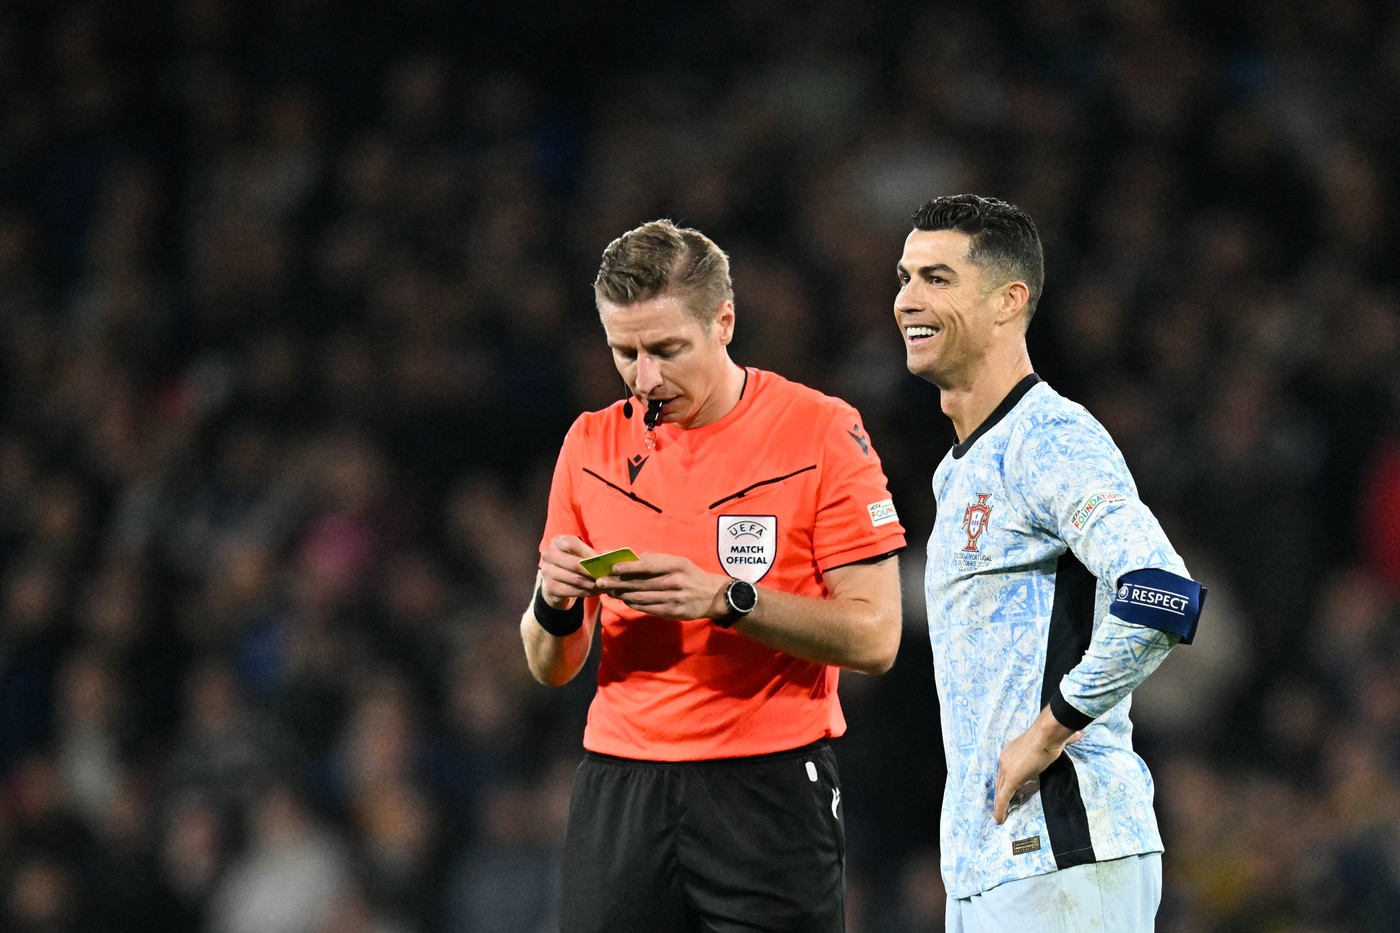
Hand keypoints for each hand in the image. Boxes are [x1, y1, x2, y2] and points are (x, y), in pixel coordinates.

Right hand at [538, 536, 602, 607]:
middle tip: (607, 577)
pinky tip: (595, 592)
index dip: (589, 553)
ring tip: (604, 586)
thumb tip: (608, 556)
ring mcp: (547, 572)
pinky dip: (587, 592)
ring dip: (592, 584)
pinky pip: (573, 591)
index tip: (603, 562)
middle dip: (593, 572)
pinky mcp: (550, 588)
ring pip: (576, 579)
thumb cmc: (571, 563)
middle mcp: (549, 555)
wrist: (554, 581)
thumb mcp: (578, 554)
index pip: (572, 544)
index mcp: (557, 542)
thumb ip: (591, 554)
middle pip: (574, 564)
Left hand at [597, 553, 730, 620]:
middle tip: (601, 581)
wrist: (713, 596)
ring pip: (641, 597)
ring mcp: (673, 599)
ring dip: (622, 594)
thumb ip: (656, 561)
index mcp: (676, 565)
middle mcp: (674, 582)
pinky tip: (625, 600)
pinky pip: (647, 608)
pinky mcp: (672, 612)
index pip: (648, 566)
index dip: (628, 567)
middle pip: (640, 583)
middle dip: (618, 582)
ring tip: (609, 591)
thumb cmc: (691, 575)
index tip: (612, 567)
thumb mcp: (678, 562)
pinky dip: (634, 604)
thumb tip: (630, 559)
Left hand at [992, 708, 1082, 824]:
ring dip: (1000, 804)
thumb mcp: (1049, 743)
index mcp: (1011, 752)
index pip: (1005, 771)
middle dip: (1000, 795)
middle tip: (1001, 808)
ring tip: (1000, 816)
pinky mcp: (1011, 779)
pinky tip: (1000, 820)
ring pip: (1000, 791)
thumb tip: (1079, 735)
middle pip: (1000, 782)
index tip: (1006, 792)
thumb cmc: (1049, 738)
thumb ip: (1055, 745)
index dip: (1005, 783)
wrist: (1045, 735)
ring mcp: (1006, 770)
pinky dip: (1000, 809)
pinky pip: (1003, 798)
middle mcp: (1005, 760)